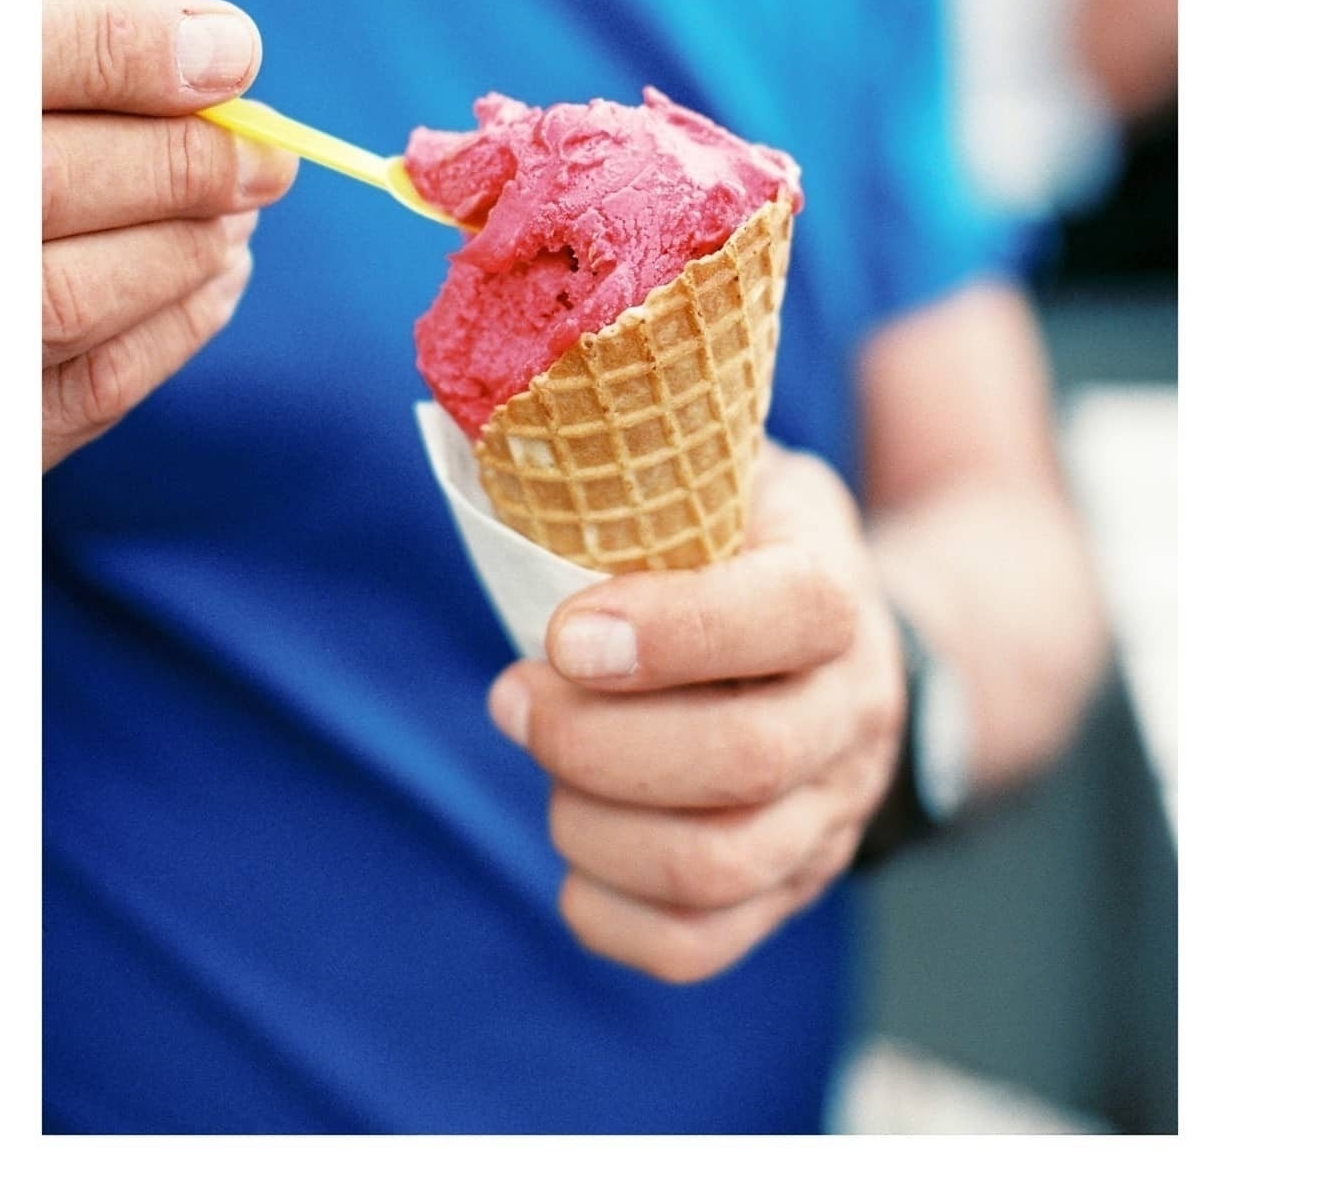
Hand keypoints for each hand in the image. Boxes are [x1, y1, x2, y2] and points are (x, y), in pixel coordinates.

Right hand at [42, 0, 297, 470]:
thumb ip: (78, 55)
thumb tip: (226, 51)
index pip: (10, 68)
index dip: (132, 54)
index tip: (235, 54)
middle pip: (49, 185)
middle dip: (185, 163)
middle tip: (267, 154)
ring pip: (77, 296)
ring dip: (188, 246)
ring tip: (239, 209)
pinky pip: (92, 383)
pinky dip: (177, 321)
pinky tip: (217, 273)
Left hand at [486, 442, 906, 983]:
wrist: (849, 645)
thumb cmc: (744, 541)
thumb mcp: (724, 469)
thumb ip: (647, 446)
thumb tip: (495, 404)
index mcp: (836, 587)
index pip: (790, 614)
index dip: (674, 629)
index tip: (563, 630)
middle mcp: (852, 709)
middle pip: (745, 760)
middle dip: (596, 739)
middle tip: (511, 696)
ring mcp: (828, 810)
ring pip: (718, 863)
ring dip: (591, 819)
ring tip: (538, 753)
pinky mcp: (788, 886)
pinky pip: (702, 944)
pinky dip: (611, 910)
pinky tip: (572, 846)